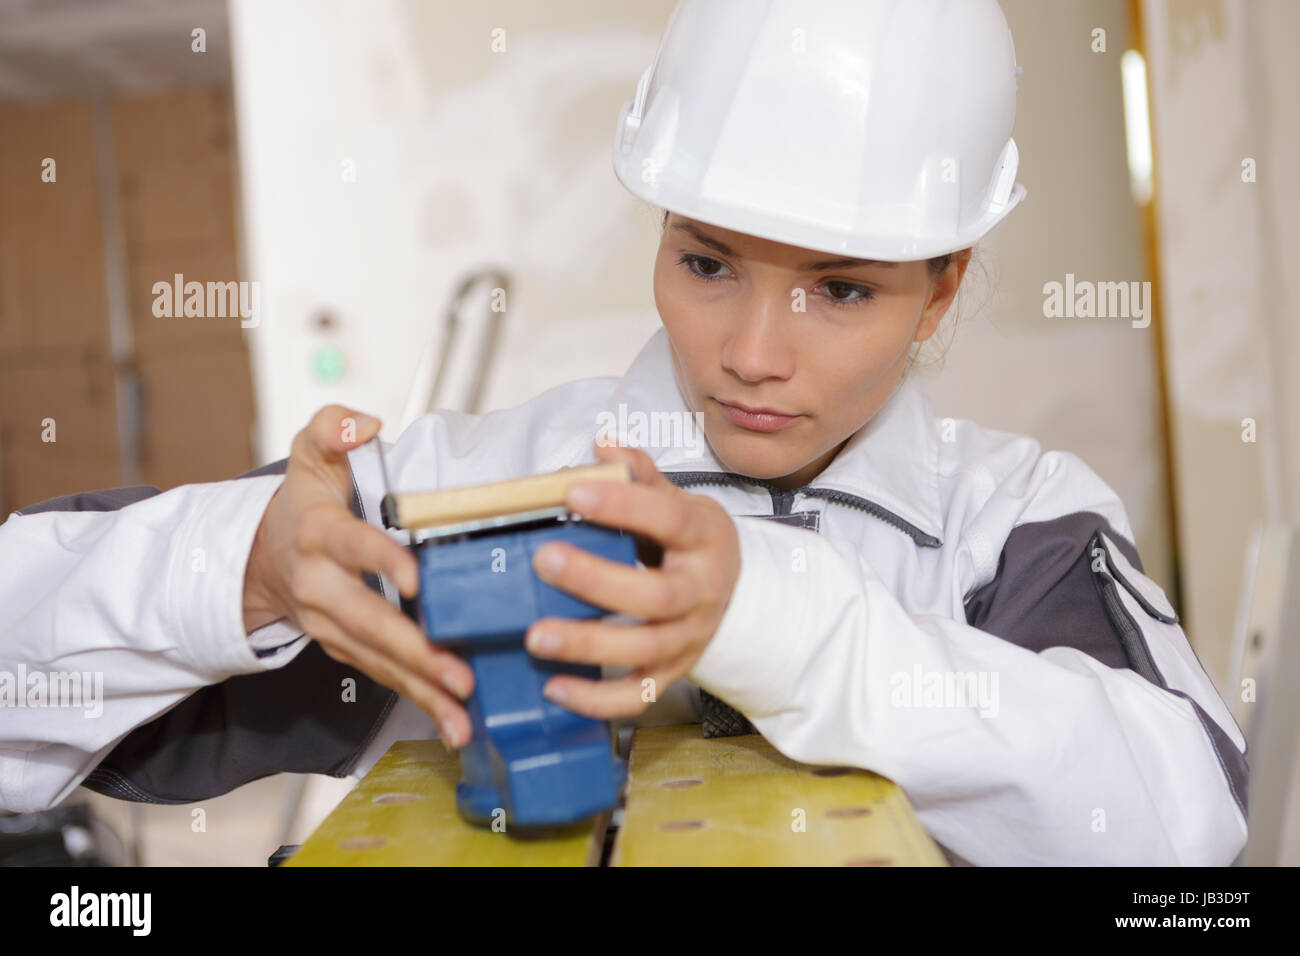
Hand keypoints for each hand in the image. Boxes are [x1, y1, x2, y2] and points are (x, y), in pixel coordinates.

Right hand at [242, 405, 474, 749]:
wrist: (264, 557)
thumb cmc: (304, 501)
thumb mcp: (308, 452)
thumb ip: (331, 427)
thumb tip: (366, 423)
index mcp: (319, 533)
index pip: (351, 545)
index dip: (380, 560)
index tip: (415, 579)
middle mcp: (321, 585)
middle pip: (367, 620)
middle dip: (413, 649)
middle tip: (457, 670)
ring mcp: (332, 624)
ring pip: (377, 659)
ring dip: (421, 688)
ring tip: (462, 710)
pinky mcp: (346, 648)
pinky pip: (384, 677)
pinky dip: (419, 702)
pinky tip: (455, 725)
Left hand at [524, 442, 740, 717]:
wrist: (733, 590)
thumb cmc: (688, 540)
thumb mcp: (676, 500)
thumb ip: (640, 475)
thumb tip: (603, 444)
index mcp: (703, 538)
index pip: (669, 520)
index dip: (624, 505)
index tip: (575, 492)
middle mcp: (701, 592)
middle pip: (655, 596)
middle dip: (596, 580)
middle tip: (544, 560)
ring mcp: (689, 638)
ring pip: (643, 650)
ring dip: (588, 646)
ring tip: (536, 636)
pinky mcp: (673, 673)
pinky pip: (637, 696)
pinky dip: (596, 700)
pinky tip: (554, 689)